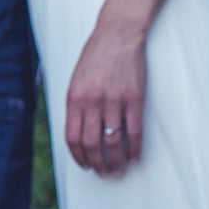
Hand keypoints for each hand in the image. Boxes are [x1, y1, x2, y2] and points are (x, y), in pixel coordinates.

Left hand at [65, 20, 146, 176]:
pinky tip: (136, 158)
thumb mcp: (76, 79)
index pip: (73, 137)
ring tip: (118, 170)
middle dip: (97, 164)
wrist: (117, 34)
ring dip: (116, 162)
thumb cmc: (95, 57)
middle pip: (92, 144)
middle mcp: (92, 101)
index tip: (85, 166)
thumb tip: (77, 132)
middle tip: (103, 173)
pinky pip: (134, 131)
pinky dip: (135, 149)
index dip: (79, 156)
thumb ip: (76, 104)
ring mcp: (114, 100)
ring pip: (113, 142)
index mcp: (74, 97)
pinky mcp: (134, 99)